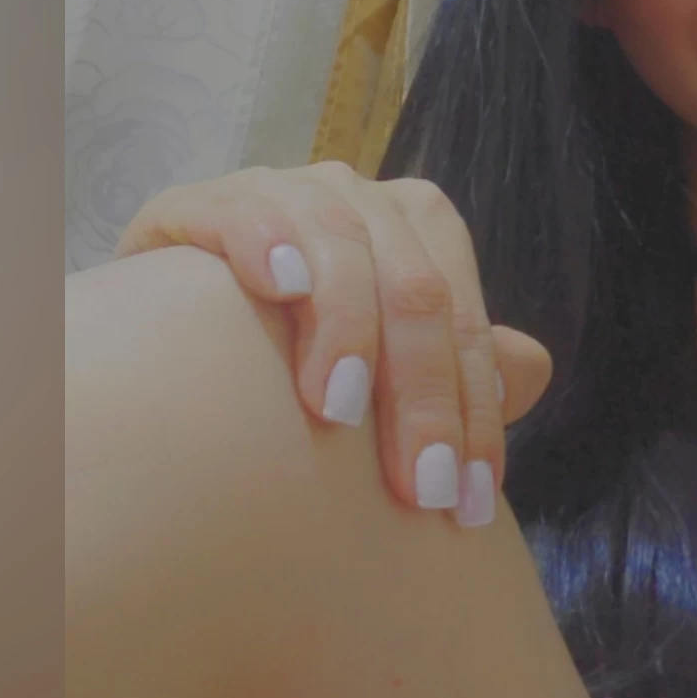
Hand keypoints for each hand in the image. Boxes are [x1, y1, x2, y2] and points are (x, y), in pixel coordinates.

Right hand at [115, 161, 551, 521]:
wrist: (163, 338)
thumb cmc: (289, 359)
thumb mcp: (380, 368)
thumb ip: (454, 367)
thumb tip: (533, 371)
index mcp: (417, 229)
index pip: (465, 324)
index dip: (473, 415)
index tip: (469, 505)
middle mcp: (359, 199)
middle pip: (415, 292)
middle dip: (423, 397)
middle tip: (417, 488)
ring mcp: (282, 192)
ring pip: (343, 248)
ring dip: (347, 329)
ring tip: (335, 412)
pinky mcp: (201, 205)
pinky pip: (245, 210)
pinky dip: (267, 243)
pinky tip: (279, 287)